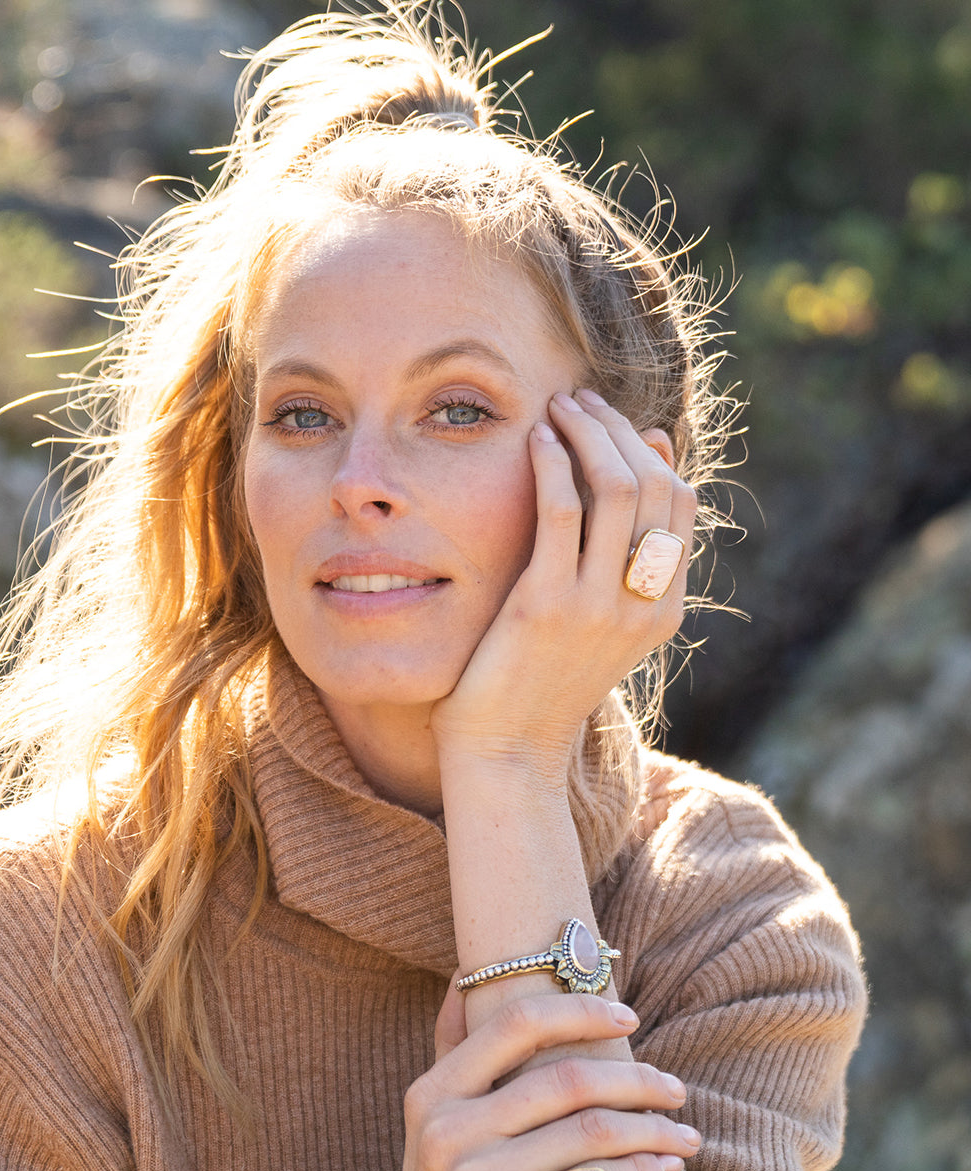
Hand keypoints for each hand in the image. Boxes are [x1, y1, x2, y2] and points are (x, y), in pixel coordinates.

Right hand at [401, 990, 699, 1170]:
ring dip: (651, 1130)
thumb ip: (449, 1047)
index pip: (517, 1023)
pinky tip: (663, 1169)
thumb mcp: (429, 1119)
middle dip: (635, 1081)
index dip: (580, 1012)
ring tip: (683, 1134)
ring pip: (590, 1134)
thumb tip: (461, 970)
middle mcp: (448, 1133)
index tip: (629, 1016)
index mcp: (433, 1092)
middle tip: (674, 1088)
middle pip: (566, 1080)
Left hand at [430, 388, 695, 781]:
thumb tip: (641, 473)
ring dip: (587, 432)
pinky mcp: (546, 605)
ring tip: (558, 407)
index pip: (679, 505)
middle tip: (580, 400)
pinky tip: (534, 439)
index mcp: (663, 610)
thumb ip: (620, 565)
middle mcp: (642, 605)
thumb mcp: (599, 627)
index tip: (613, 420)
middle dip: (617, 430)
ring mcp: (598, 606)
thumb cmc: (541, 684)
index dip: (650, 450)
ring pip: (616, 488)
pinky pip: (560, 510)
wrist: (507, 753)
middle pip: (653, 486)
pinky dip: (552, 462)